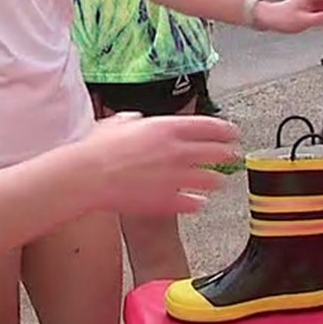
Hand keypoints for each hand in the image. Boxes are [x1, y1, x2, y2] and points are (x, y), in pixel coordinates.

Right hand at [80, 112, 239, 215]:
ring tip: (218, 182)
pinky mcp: (169, 201)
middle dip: (229, 155)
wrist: (89, 177)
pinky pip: (194, 204)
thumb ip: (132, 120)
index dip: (226, 130)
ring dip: (216, 180)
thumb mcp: (117, 123)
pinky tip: (198, 203)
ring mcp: (176, 178)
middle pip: (217, 153)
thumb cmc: (98, 149)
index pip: (210, 126)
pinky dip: (198, 203)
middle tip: (233, 156)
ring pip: (211, 180)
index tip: (233, 133)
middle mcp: (178, 151)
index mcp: (168, 128)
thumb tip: (134, 119)